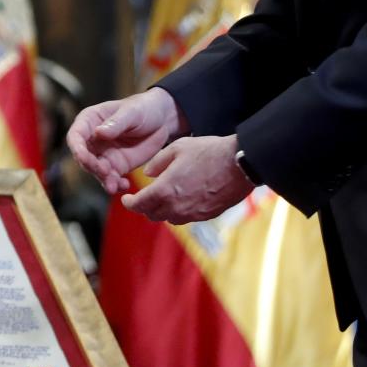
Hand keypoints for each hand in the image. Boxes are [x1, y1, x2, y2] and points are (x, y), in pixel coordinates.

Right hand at [65, 87, 186, 194]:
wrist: (162, 120)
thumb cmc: (143, 108)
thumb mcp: (132, 112)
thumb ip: (116, 123)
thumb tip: (99, 133)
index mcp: (90, 121)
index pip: (75, 136)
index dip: (77, 148)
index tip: (83, 157)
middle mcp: (92, 140)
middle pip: (84, 157)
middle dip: (92, 167)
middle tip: (105, 172)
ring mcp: (104, 155)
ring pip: (96, 171)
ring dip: (103, 179)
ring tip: (114, 185)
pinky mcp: (116, 167)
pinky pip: (111, 179)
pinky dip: (116, 184)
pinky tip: (124, 185)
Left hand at [122, 135, 251, 223]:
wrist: (240, 164)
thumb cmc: (209, 152)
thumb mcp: (177, 148)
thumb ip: (157, 162)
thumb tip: (148, 174)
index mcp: (165, 190)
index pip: (139, 205)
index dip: (129, 203)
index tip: (126, 199)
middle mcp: (176, 207)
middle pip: (152, 215)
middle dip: (144, 207)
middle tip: (143, 197)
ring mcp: (192, 214)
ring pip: (168, 218)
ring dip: (162, 210)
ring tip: (163, 197)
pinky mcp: (206, 216)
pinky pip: (186, 217)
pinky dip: (178, 210)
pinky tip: (183, 198)